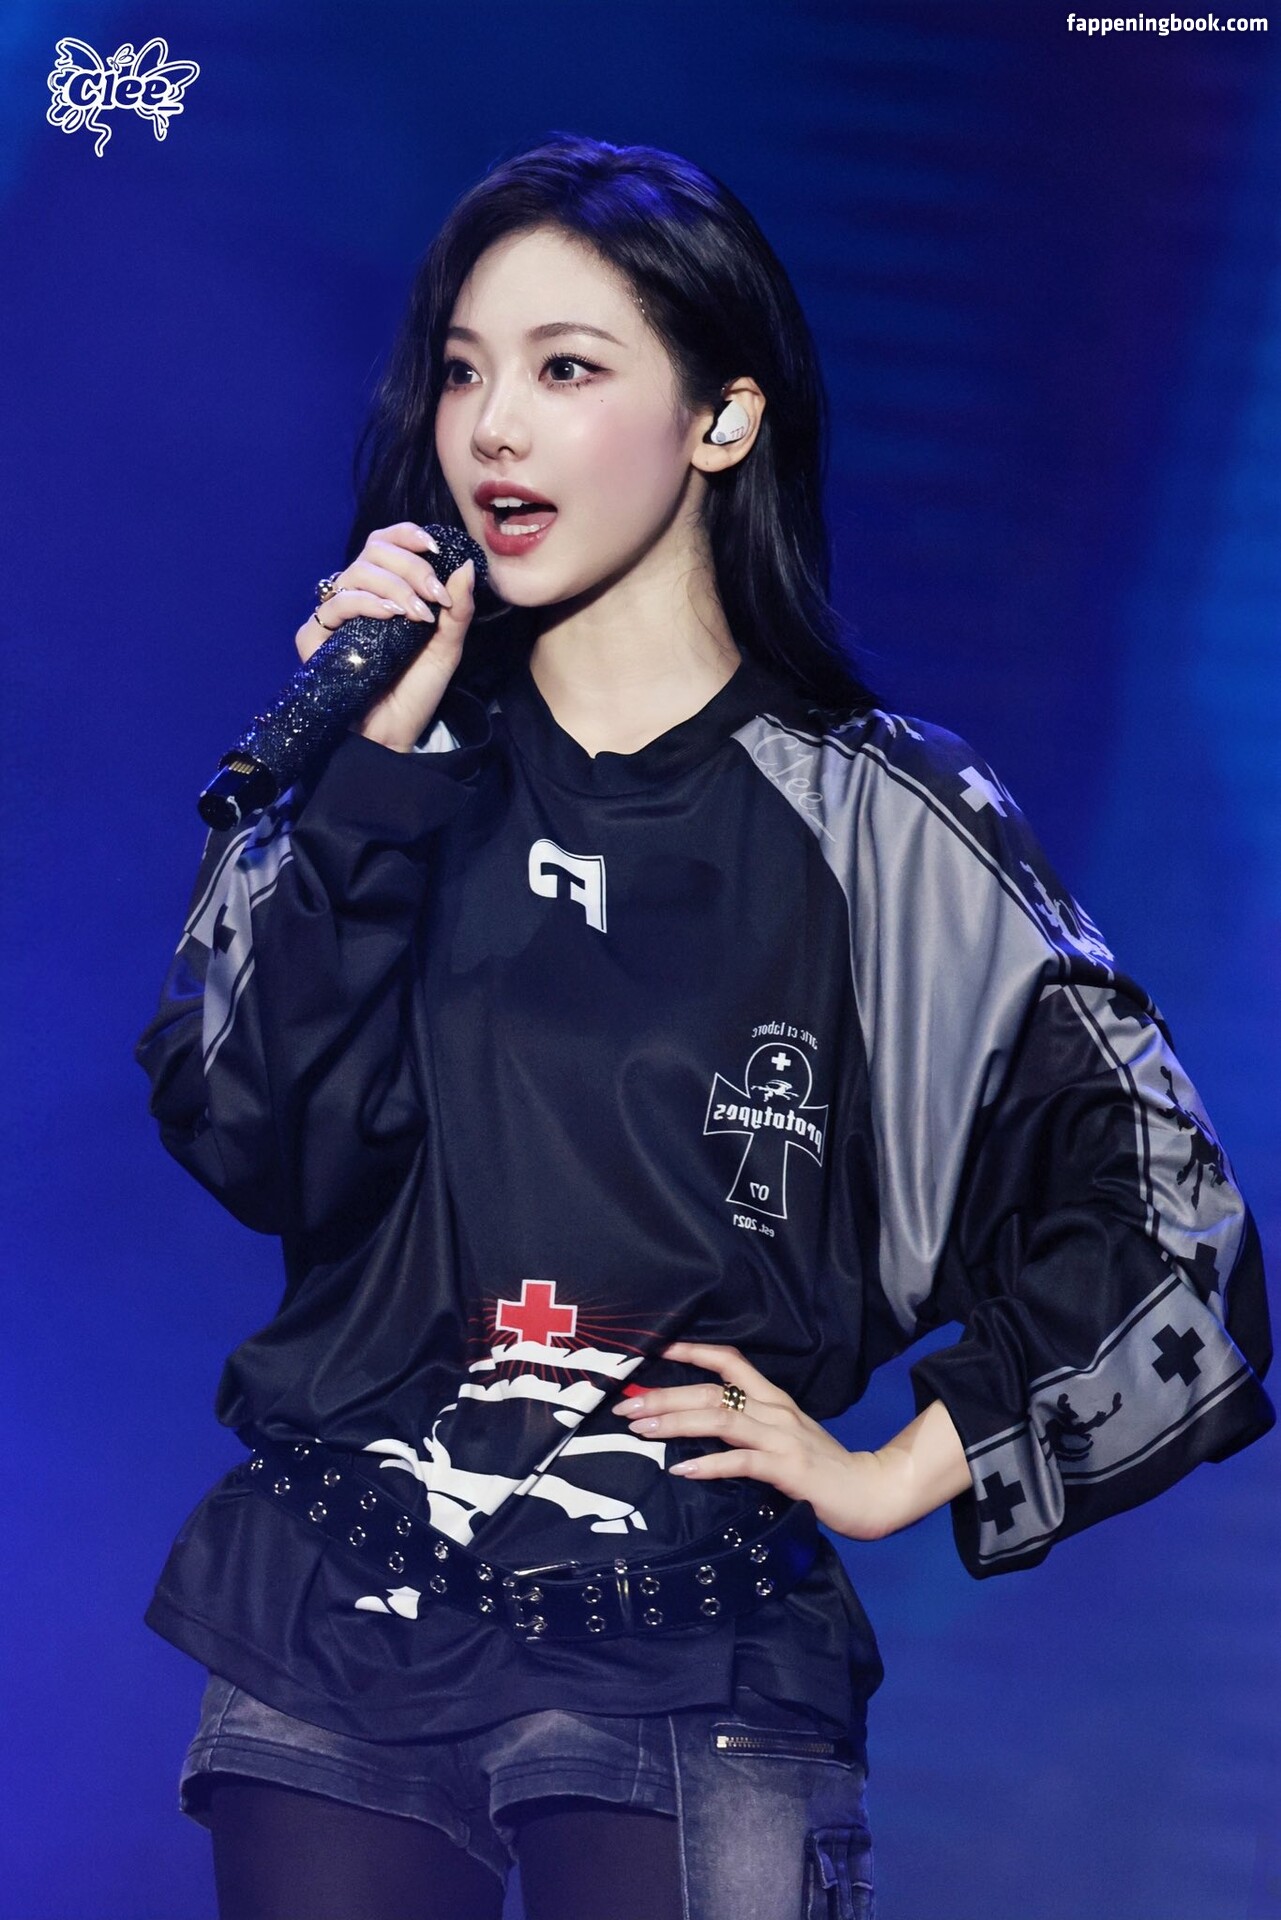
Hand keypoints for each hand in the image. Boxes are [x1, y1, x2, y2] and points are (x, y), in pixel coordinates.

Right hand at [293, 522, 476, 752]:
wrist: (393, 734)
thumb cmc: (415, 692)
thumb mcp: (446, 648)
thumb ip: (457, 610)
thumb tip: (467, 566)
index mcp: (384, 593)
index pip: (386, 545)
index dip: (407, 536)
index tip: (435, 547)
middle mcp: (356, 598)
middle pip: (373, 552)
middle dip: (410, 566)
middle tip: (435, 595)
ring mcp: (334, 617)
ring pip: (357, 573)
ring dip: (394, 586)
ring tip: (418, 614)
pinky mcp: (315, 638)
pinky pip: (336, 605)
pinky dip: (365, 602)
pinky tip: (389, 616)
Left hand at [611, 1341, 970, 1541]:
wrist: (873, 1492)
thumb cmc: (825, 1469)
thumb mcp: (785, 1438)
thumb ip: (750, 1429)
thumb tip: (699, 1428)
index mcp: (773, 1399)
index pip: (729, 1360)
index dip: (691, 1351)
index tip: (653, 1351)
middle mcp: (775, 1410)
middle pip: (711, 1391)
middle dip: (664, 1395)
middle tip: (625, 1404)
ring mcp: (781, 1437)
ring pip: (719, 1419)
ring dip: (675, 1422)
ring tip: (640, 1428)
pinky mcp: (788, 1468)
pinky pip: (741, 1462)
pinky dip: (709, 1464)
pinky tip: (682, 1470)